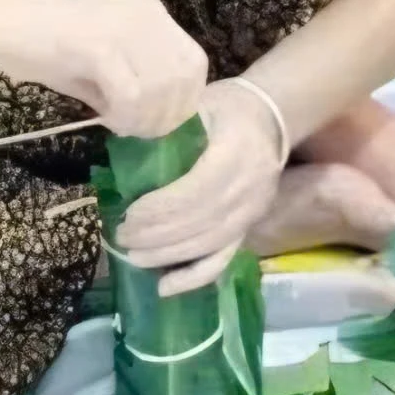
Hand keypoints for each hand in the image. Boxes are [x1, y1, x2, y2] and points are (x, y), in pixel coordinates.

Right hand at [0, 0, 205, 139]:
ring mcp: (125, 26)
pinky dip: (124, 116)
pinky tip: (106, 119)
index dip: (183, 101)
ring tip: (117, 124)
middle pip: (185, 80)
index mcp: (152, 15)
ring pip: (163, 90)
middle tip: (134, 129)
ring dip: (144, 119)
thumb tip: (160, 124)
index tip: (154, 122)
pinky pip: (132, 95)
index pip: (194, 65)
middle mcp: (148, 14)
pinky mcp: (99, 44)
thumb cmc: (42, 46)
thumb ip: (138, 88)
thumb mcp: (104, 68)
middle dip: (165, 116)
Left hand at [114, 79, 287, 294]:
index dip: (160, 209)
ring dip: (166, 256)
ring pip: (207, 245)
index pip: (197, 191)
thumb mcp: (197, 106)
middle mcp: (250, 189)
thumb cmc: (227, 109)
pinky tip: (164, 288)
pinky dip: (192, 277)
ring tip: (132, 256)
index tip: (128, 213)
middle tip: (121, 236)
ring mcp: (253, 213)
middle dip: (156, 235)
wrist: (273, 119)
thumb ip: (165, 129)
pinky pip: (221, 260)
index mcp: (237, 154)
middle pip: (200, 223)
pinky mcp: (249, 228)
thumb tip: (121, 154)